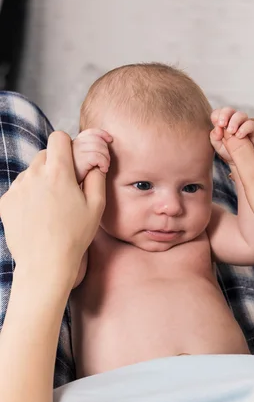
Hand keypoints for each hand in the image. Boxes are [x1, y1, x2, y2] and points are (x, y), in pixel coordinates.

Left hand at [0, 131, 105, 285]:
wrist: (45, 263)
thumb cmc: (74, 236)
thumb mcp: (96, 206)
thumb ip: (97, 176)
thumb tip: (95, 160)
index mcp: (58, 173)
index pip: (59, 138)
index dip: (68, 145)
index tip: (73, 160)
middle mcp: (34, 175)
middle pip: (44, 154)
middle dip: (55, 165)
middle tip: (65, 188)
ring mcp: (17, 188)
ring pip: (30, 172)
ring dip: (41, 181)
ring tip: (51, 207)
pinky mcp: (6, 201)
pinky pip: (19, 189)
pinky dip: (28, 196)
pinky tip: (38, 215)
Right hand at [72, 128, 111, 183]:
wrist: (65, 187)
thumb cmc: (75, 175)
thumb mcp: (81, 159)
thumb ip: (88, 150)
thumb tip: (105, 143)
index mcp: (74, 142)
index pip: (90, 132)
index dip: (103, 134)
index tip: (110, 139)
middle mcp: (74, 144)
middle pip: (98, 140)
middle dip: (106, 151)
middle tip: (106, 162)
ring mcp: (76, 151)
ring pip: (99, 147)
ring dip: (106, 158)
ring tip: (104, 167)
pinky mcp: (80, 160)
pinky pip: (98, 156)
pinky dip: (104, 163)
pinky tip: (103, 170)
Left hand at [210, 107, 253, 166]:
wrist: (245, 170)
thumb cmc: (232, 158)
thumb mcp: (220, 148)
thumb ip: (216, 138)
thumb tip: (218, 128)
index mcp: (223, 126)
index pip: (219, 114)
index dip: (217, 115)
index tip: (216, 122)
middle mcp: (234, 125)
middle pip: (230, 111)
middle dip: (225, 113)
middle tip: (222, 123)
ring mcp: (245, 128)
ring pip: (241, 115)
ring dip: (235, 119)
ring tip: (231, 131)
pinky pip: (251, 125)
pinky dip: (245, 127)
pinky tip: (239, 136)